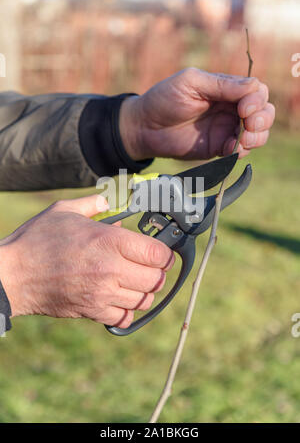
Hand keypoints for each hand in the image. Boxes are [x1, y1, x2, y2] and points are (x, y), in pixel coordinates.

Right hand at [0, 195, 173, 327]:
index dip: (165, 253)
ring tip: (134, 281)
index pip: (158, 253)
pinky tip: (119, 297)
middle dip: (157, 272)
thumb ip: (93, 203)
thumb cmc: (38, 240)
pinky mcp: (92, 311)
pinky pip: (125, 317)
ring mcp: (103, 294)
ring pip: (144, 300)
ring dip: (144, 291)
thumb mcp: (64, 210)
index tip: (162, 251)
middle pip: (156, 279)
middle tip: (149, 265)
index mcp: (109, 241)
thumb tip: (108, 202)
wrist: (13, 275)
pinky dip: (128, 310)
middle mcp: (111, 269)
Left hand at [120, 68, 274, 160]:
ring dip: (258, 137)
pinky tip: (231, 150)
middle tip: (249, 125)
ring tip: (244, 141)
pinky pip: (239, 150)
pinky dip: (241, 151)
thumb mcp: (191, 82)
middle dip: (262, 119)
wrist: (144, 127)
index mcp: (225, 89)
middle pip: (263, 112)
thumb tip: (253, 86)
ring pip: (257, 133)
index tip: (244, 108)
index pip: (256, 91)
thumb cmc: (163, 99)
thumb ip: (221, 84)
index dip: (257, 100)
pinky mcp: (217, 148)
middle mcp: (230, 108)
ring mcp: (225, 129)